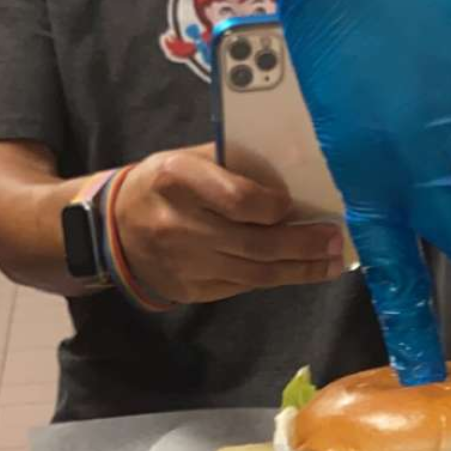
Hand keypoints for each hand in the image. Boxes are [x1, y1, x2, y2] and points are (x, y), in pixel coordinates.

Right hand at [114, 144, 346, 304]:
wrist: (114, 230)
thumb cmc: (164, 185)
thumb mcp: (188, 159)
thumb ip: (233, 167)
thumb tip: (292, 182)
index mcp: (176, 178)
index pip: (237, 199)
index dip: (273, 206)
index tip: (294, 205)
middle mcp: (178, 225)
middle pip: (254, 243)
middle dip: (302, 245)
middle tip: (335, 240)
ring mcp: (184, 264)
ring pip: (254, 273)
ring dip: (300, 269)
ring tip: (332, 262)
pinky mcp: (191, 290)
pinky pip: (243, 286)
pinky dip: (277, 279)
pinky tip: (302, 271)